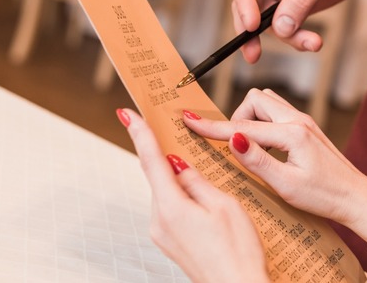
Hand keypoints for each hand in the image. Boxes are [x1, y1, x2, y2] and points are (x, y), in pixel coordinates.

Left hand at [116, 108, 269, 282]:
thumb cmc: (237, 252)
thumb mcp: (224, 205)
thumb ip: (198, 181)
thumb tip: (178, 165)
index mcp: (172, 208)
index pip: (151, 162)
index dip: (140, 134)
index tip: (128, 114)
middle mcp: (160, 221)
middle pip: (158, 177)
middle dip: (167, 155)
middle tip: (172, 131)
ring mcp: (163, 234)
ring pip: (167, 193)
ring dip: (178, 178)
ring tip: (202, 169)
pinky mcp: (171, 243)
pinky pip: (172, 209)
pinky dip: (182, 196)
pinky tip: (202, 197)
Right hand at [183, 89, 366, 260]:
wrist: (356, 197)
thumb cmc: (324, 196)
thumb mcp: (286, 185)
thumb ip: (257, 160)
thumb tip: (232, 139)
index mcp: (292, 134)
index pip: (242, 126)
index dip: (212, 126)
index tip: (188, 120)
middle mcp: (299, 120)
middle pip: (255, 101)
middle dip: (238, 119)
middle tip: (238, 149)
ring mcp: (305, 122)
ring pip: (267, 103)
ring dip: (252, 119)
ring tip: (252, 149)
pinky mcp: (308, 128)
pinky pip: (278, 114)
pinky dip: (265, 124)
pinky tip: (267, 148)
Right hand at [231, 0, 366, 62]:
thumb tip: (280, 28)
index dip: (243, 2)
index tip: (251, 25)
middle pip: (249, 3)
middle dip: (251, 30)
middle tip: (253, 54)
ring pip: (269, 20)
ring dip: (286, 37)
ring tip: (311, 44)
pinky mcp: (294, 5)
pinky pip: (287, 25)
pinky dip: (297, 37)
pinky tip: (314, 42)